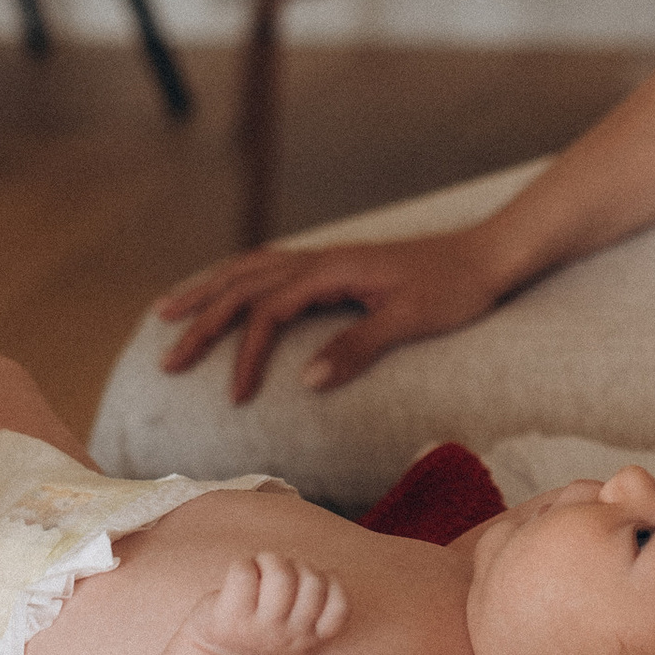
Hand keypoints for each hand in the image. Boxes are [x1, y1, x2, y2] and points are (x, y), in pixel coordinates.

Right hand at [154, 226, 508, 404]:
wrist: (487, 256)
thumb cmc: (456, 289)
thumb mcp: (411, 320)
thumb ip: (358, 348)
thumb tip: (305, 381)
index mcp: (332, 270)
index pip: (269, 311)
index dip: (246, 354)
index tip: (236, 398)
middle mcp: (321, 259)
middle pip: (243, 285)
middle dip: (201, 321)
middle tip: (167, 361)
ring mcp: (325, 260)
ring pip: (249, 270)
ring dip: (207, 292)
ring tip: (166, 312)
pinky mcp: (334, 268)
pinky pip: (269, 270)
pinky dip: (236, 282)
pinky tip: (224, 294)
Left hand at [192, 550, 349, 654]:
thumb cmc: (263, 632)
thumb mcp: (296, 631)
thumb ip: (314, 606)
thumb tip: (326, 574)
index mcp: (309, 639)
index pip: (340, 607)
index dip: (329, 583)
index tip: (307, 587)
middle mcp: (287, 637)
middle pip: (312, 582)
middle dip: (297, 565)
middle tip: (278, 574)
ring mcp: (259, 629)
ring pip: (281, 575)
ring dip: (270, 561)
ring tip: (260, 570)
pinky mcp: (229, 617)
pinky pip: (243, 573)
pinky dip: (244, 564)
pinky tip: (243, 574)